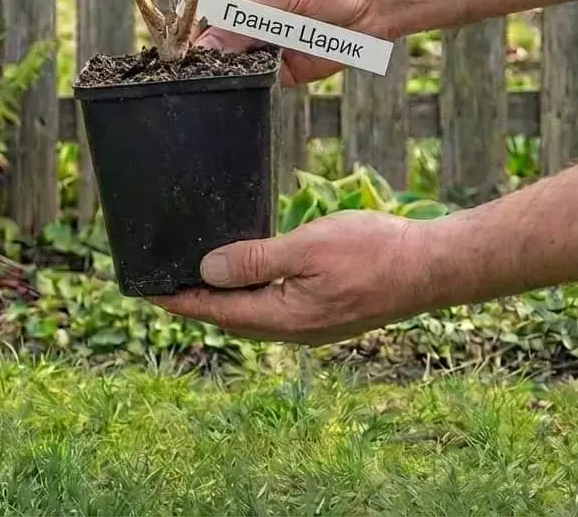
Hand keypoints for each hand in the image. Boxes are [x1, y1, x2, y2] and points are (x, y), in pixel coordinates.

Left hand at [150, 211, 441, 344]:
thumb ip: (254, 260)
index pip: (216, 311)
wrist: (431, 267)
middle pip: (230, 319)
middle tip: (162, 285)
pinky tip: (248, 281)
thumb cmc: (372, 251)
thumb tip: (207, 271)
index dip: (180, 300)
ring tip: (195, 283)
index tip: (147, 291)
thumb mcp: (306, 247)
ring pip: (252, 317)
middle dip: (195, 304)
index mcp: (283, 317)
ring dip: (222, 302)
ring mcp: (311, 327)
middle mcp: (293, 330)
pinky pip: (274, 311)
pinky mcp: (326, 316)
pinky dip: (250, 298)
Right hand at [193, 0, 378, 86]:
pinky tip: (246, 87)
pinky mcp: (279, 70)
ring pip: (228, 66)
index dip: (187, 29)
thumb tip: (206, 47)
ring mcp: (259, 44)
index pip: (198, 9)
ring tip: (220, 81)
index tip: (180, 50)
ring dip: (225, 75)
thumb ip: (242, 19)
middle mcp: (243, 16)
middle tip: (196, 72)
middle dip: (203, 57)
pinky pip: (254, 83)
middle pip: (209, 42)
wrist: (378, 0)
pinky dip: (249, 87)